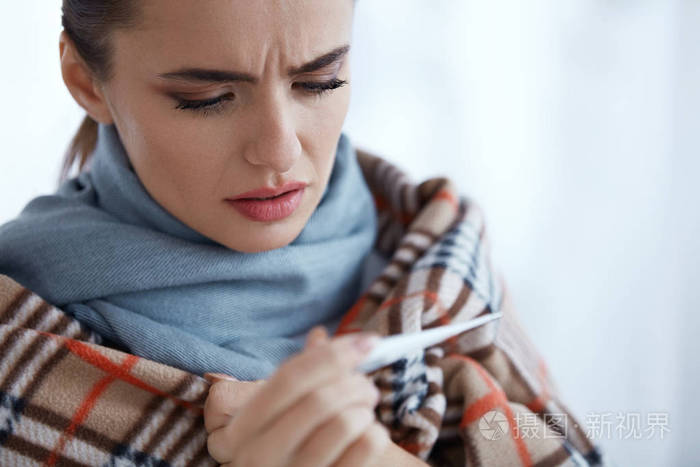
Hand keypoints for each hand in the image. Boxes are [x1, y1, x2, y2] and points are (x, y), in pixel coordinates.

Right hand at [204, 326, 390, 466]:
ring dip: (364, 408)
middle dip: (354, 383)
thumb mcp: (277, 413)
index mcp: (244, 427)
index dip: (332, 354)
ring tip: (364, 410)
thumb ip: (297, 376)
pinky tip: (369, 433)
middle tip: (368, 385)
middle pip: (319, 400)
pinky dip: (376, 433)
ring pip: (344, 423)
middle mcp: (260, 455)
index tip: (366, 342)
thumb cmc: (284, 445)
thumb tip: (319, 335)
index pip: (289, 378)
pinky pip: (364, 449)